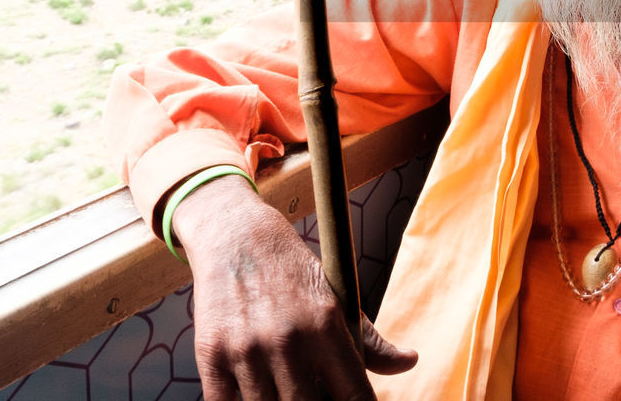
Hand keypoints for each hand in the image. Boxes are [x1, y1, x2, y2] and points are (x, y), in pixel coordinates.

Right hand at [172, 177, 417, 399]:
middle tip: (316, 396)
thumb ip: (369, 338)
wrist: (236, 236)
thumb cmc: (293, 273)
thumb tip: (409, 362)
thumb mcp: (337, 296)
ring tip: (286, 392)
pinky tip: (255, 395)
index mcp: (326, 325)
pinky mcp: (211, 356)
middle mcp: (287, 340)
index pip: (355, 396)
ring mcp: (246, 350)